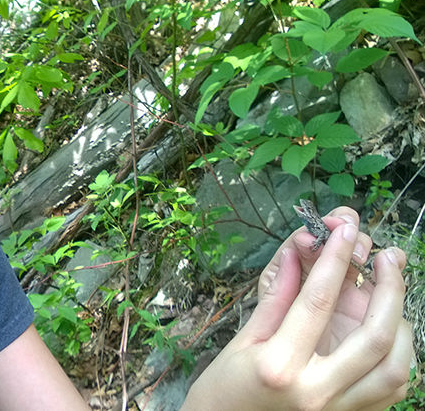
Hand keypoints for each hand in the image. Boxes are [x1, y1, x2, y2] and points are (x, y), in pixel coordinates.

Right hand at [182, 207, 411, 409]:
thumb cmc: (222, 392)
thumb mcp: (242, 341)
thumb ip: (276, 299)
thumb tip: (297, 254)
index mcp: (279, 365)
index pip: (316, 302)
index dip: (334, 260)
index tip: (344, 232)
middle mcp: (316, 391)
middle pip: (374, 336)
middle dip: (389, 290)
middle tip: (386, 258)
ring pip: (396, 368)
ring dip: (402, 326)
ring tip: (391, 296)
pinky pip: (390, 390)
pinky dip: (399, 358)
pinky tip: (389, 332)